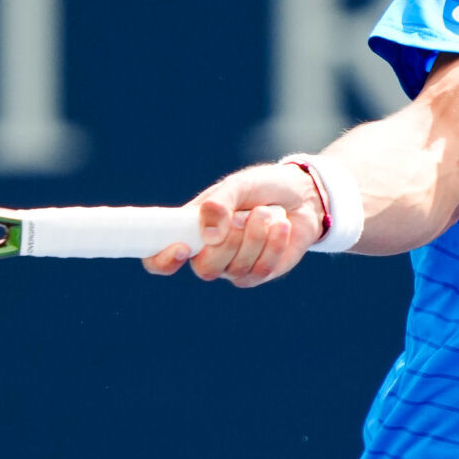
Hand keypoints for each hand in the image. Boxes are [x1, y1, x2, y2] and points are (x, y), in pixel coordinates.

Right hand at [140, 162, 325, 286]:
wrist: (301, 195)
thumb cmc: (261, 187)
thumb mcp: (238, 185)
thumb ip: (219, 204)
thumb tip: (209, 235)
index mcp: (190, 229)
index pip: (158, 258)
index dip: (162, 261)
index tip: (180, 248)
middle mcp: (207, 253)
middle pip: (205, 269)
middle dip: (229, 242)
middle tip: (244, 215)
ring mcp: (233, 267)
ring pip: (236, 268)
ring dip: (256, 236)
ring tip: (267, 212)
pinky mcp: (259, 273)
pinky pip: (261, 269)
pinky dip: (274, 244)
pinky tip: (282, 225)